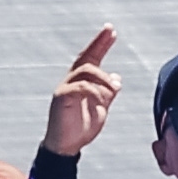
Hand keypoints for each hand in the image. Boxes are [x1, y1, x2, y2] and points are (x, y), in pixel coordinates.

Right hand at [40, 26, 120, 158]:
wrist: (66, 147)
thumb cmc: (81, 128)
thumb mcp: (101, 108)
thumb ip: (107, 93)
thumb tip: (116, 78)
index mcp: (81, 82)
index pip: (91, 58)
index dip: (100, 44)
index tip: (111, 31)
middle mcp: (71, 81)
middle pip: (85, 57)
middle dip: (98, 43)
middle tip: (110, 31)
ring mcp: (64, 88)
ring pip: (86, 71)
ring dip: (103, 78)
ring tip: (115, 87)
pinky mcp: (61, 98)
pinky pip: (80, 87)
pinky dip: (94, 91)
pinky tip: (102, 99)